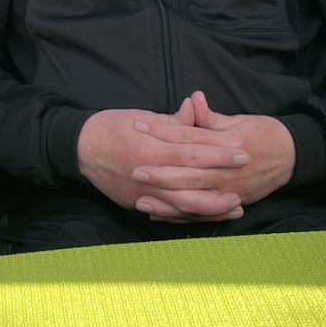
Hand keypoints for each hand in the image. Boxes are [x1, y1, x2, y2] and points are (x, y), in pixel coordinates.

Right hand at [75, 105, 247, 222]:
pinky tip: (209, 216)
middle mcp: (149, 171)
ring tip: (235, 204)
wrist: (79, 148)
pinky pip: (169, 214)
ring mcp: (143, 191)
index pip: (192, 148)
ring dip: (212, 206)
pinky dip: (191, 216)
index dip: (219, 150)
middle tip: (246, 174)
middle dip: (222, 177)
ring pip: (184, 204)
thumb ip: (172, 121)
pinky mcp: (138, 203)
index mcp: (151, 146)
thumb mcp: (141, 116)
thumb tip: (195, 109)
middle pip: (192, 179)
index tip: (242, 149)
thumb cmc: (112, 127)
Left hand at [131, 91, 295, 219]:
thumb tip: (193, 99)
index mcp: (226, 144)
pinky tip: (160, 215)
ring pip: (193, 199)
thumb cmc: (264, 134)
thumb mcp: (239, 120)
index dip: (162, 131)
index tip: (138, 125)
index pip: (188, 137)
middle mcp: (226, 171)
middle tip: (134, 170)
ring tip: (140, 201)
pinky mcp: (231, 203)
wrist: (293, 156)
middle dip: (160, 174)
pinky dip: (181, 216)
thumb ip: (211, 117)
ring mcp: (229, 190)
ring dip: (166, 202)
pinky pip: (202, 214)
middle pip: (188, 173)